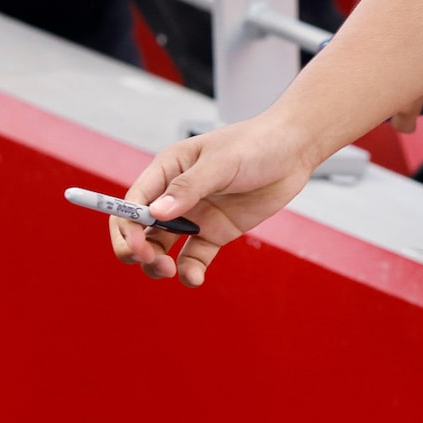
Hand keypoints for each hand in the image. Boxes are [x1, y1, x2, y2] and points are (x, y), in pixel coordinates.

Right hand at [108, 112, 321, 286]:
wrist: (294, 151)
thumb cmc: (256, 144)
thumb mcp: (221, 162)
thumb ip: (188, 188)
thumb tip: (155, 213)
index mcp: (168, 170)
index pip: (134, 202)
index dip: (127, 226)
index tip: (137, 245)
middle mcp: (175, 195)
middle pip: (140, 229)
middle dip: (136, 249)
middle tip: (151, 261)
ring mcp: (194, 216)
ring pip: (161, 248)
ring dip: (156, 264)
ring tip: (169, 270)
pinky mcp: (214, 233)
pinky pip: (193, 258)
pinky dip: (188, 272)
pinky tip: (194, 278)